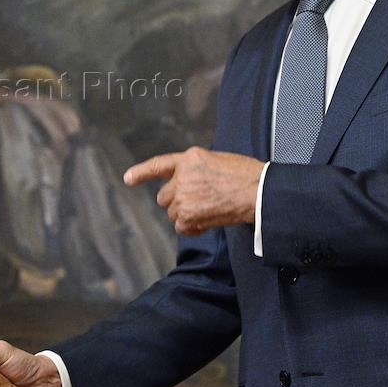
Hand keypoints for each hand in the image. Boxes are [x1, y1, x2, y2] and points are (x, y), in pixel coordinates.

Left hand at [124, 148, 263, 233]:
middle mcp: (181, 177)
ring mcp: (183, 197)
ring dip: (186, 214)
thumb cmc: (245, 175)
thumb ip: (195, 169)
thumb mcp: (216, 161)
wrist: (259, 191)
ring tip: (209, 209)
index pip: (158, 165)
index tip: (128, 179)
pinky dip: (191, 228)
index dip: (141, 172)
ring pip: (173, 212)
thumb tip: (188, 184)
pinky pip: (181, 227)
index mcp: (189, 158)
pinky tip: (207, 221)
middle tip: (199, 201)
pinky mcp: (188, 216)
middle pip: (164, 196)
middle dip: (177, 201)